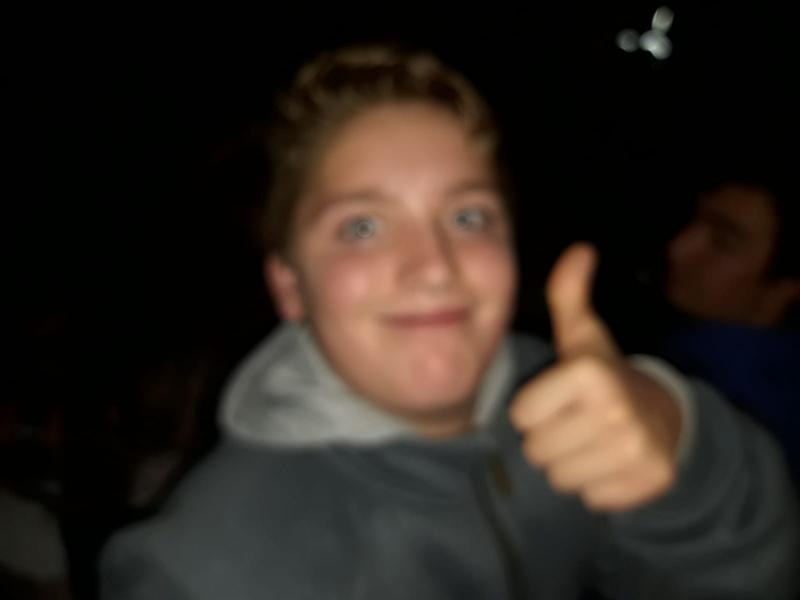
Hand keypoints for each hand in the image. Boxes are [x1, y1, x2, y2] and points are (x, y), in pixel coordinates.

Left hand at [510, 243, 681, 510]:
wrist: (662, 413)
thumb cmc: (604, 374)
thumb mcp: (582, 335)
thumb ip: (567, 294)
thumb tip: (579, 249)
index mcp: (590, 373)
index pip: (521, 415)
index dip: (535, 409)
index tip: (561, 398)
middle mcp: (616, 412)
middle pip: (537, 451)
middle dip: (549, 439)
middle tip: (576, 422)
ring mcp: (637, 450)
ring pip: (560, 479)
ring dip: (570, 464)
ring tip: (590, 441)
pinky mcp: (651, 481)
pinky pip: (592, 499)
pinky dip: (597, 486)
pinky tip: (610, 462)